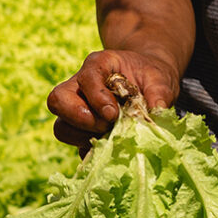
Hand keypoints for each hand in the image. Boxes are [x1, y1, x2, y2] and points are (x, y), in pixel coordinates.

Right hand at [49, 49, 179, 146]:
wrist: (149, 84)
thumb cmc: (151, 77)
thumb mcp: (160, 78)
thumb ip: (159, 92)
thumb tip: (156, 111)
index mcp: (98, 65)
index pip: (86, 78)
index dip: (96, 97)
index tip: (113, 114)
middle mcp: (80, 86)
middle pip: (58, 100)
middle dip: (79, 119)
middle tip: (106, 126)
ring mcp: (77, 110)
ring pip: (61, 126)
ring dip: (83, 137)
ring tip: (110, 138)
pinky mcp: (83, 131)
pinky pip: (75, 145)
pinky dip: (91, 151)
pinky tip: (111, 149)